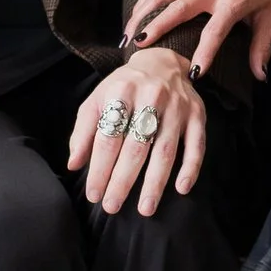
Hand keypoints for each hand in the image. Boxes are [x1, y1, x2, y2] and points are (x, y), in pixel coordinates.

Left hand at [67, 47, 203, 215]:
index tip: (94, 194)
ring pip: (165, 149)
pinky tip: (181, 188)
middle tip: (112, 206)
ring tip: (145, 208)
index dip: (99, 169)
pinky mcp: (197, 113)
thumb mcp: (97, 100)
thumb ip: (84, 131)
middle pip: (136, 147)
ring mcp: (177, 106)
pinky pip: (197, 144)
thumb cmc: (123, 87)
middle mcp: (151, 96)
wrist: (161, 62)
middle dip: (122, 180)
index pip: (108, 138)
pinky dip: (191, 167)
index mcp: (121, 91)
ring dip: (155, 182)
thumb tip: (74, 164)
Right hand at [123, 0, 270, 79]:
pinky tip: (132, 19)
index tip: (193, 74)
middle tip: (139, 47)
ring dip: (141, 14)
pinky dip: (143, 2)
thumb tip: (260, 76)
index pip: (215, 31)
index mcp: (233, 0)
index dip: (205, 53)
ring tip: (126, 38)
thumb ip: (262, 46)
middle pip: (177, 9)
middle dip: (157, 28)